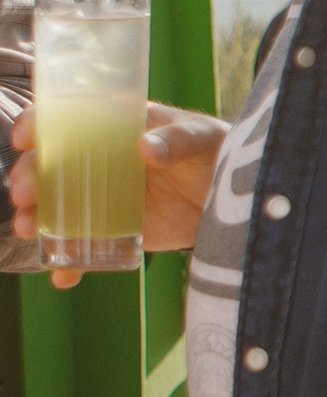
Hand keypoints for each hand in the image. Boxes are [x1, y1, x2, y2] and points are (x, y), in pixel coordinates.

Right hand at [10, 101, 227, 286]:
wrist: (232, 197)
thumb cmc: (215, 153)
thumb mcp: (202, 140)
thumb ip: (177, 140)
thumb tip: (144, 147)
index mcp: (114, 127)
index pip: (65, 119)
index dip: (38, 125)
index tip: (25, 140)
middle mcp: (97, 159)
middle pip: (48, 164)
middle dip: (27, 178)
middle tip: (24, 195)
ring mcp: (101, 196)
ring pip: (55, 206)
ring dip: (34, 218)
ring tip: (29, 229)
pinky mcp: (113, 229)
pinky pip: (83, 246)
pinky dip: (70, 264)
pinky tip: (63, 276)